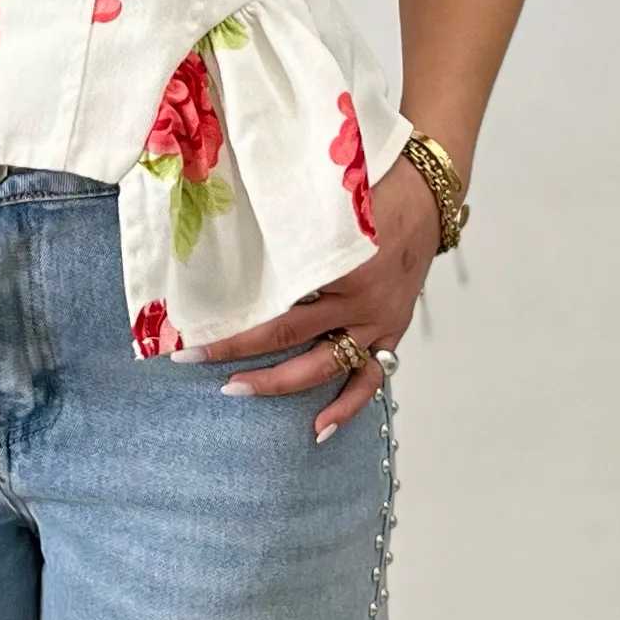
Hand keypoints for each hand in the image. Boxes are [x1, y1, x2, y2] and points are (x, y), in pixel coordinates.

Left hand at [175, 157, 440, 443]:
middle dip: (238, 351)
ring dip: (280, 383)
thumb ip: (288, 228)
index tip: (191, 328)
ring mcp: (378, 322)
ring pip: (326, 366)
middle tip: (195, 360)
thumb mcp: (327, 203)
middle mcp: (360, 300)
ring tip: (239, 391)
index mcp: (341, 264)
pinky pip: (370, 379)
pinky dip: (346, 406)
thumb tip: (229, 242)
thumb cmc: (373, 190)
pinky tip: (319, 428)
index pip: (275, 300)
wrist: (427, 196)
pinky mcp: (391, 332)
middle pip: (289, 336)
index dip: (233, 317)